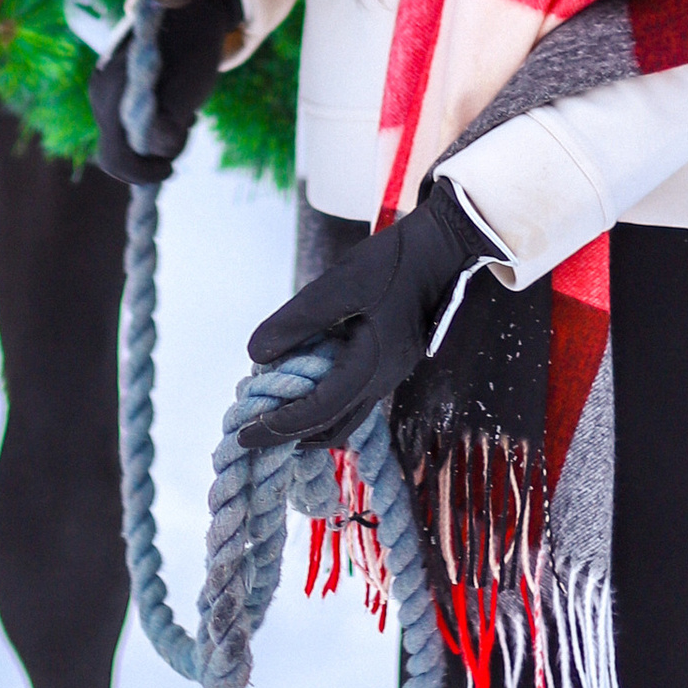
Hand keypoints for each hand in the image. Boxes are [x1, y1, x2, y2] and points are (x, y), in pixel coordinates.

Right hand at [87, 0, 243, 185]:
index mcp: (113, 96)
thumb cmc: (194, 50)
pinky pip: (126, 119)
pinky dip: (151, 122)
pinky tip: (174, 102)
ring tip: (185, 112)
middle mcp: (100, 92)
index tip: (172, 167)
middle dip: (153, 153)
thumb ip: (169, 125)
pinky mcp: (112, 83)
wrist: (194, 7)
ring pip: (124, 136)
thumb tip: (155, 152)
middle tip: (186, 128)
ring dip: (154, 137)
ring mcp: (103, 87)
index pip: (116, 160)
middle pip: (120, 151)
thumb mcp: (189, 91)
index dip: (144, 174)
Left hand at [239, 178, 500, 450]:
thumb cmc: (392, 265)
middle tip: (251, 434)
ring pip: (343, 417)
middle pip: (330, 427)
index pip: (316, 413)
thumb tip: (254, 355)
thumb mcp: (338, 286)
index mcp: (369, 369)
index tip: (245, 435)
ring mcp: (387, 374)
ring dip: (308, 424)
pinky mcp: (388, 362)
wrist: (443, 251)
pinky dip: (323, 405)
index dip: (277, 426)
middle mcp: (380, 382)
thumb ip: (296, 322)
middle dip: (288, 435)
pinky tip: (305, 388)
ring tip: (273, 417)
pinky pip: (351, 399)